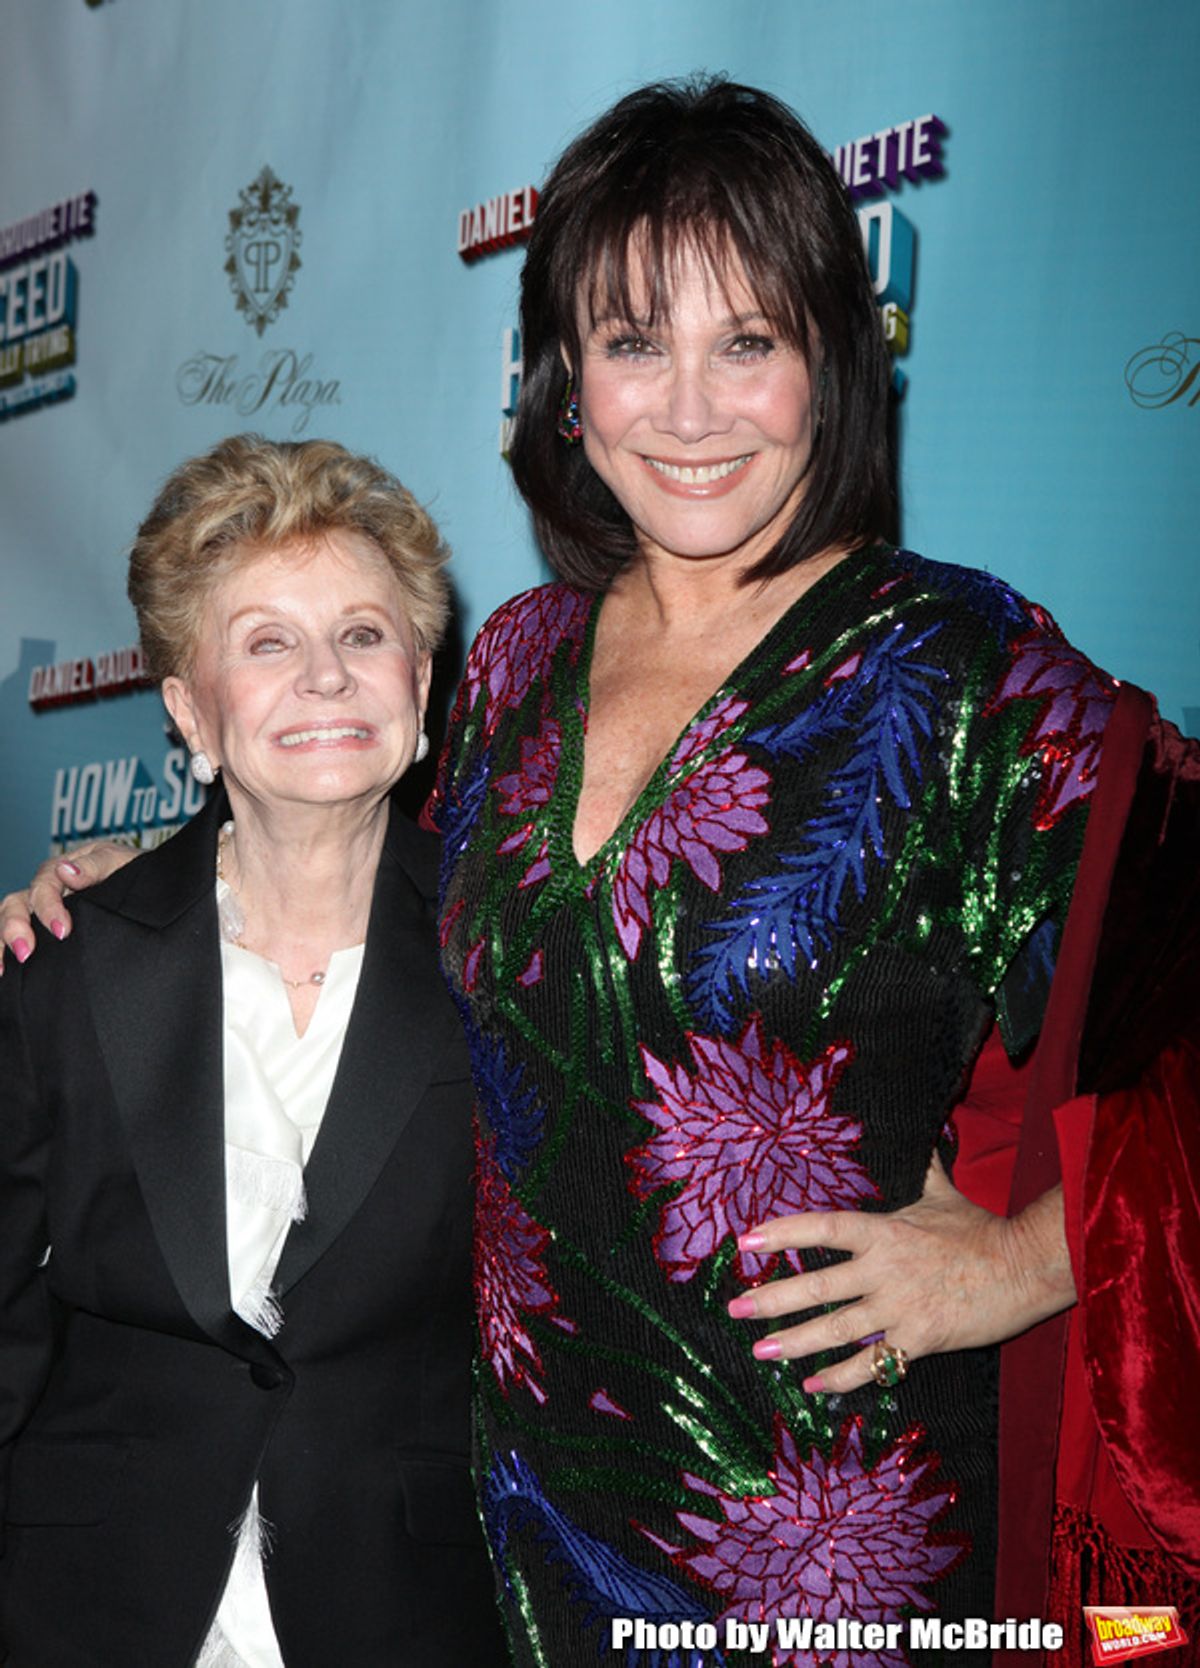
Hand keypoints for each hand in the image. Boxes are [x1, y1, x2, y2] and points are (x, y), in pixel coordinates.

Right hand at [1, 842, 137, 968]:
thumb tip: (66, 872)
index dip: (48, 907)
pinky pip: (14, 937)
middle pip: (16, 903)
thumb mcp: (120, 862)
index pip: (44, 884)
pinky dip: (1, 951)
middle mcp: (47, 889)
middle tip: (26, 952)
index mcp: (64, 870)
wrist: (151, 891)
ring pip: (7, 919)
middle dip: (15, 927)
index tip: (62, 931)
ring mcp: (42, 910)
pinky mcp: (44, 930)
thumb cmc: (135, 872)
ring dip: (0, 941)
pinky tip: (1, 972)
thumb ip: (94, 866)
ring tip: (2, 968)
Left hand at [727, 1159, 1074, 1393]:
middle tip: (737, 1308)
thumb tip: (916, 1135)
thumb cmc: (980, 1230)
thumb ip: (920, 1171)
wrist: (1024, 1268)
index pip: (822, 1227)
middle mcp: (883, 1268)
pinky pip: (872, 1364)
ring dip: (795, 1342)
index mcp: (884, 1230)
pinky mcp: (918, 1340)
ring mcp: (899, 1307)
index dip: (783, 1232)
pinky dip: (840, 1377)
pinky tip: (812, 1384)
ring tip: (762, 1350)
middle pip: (817, 1285)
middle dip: (772, 1298)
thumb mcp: (941, 1193)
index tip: (747, 1240)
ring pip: (836, 1328)